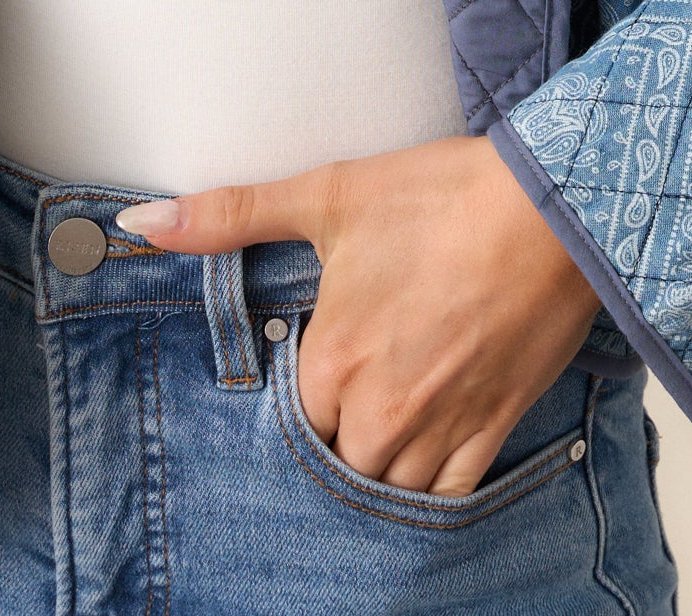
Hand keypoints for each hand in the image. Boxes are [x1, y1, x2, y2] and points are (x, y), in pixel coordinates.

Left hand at [113, 136, 601, 494]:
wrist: (552, 207)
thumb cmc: (442, 197)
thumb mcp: (329, 195)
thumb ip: (230, 216)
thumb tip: (139, 221)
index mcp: (333, 362)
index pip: (291, 418)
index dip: (304, 391)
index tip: (321, 365)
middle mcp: (381, 411)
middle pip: (338, 461)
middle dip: (341, 432)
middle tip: (358, 390)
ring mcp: (441, 427)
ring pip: (388, 488)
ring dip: (382, 464)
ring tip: (388, 418)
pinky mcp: (493, 429)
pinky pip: (449, 496)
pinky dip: (434, 486)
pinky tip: (430, 453)